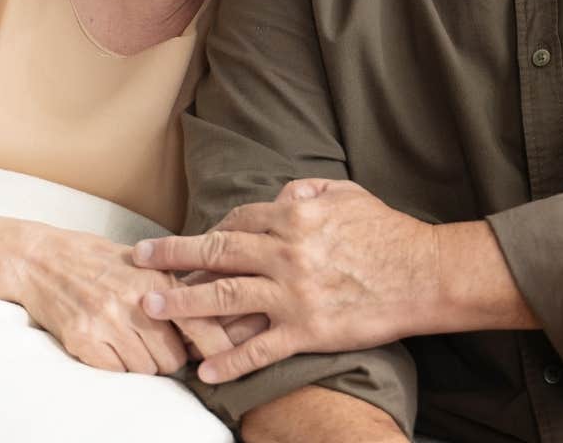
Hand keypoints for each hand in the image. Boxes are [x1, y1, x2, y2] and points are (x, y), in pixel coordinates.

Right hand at [4, 225, 232, 374]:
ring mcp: (107, 321)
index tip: (225, 360)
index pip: (199, 322)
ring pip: (146, 370)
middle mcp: (134, 300)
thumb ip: (175, 288)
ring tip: (129, 341)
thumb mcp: (143, 263)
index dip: (217, 347)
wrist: (40, 259)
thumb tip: (213, 317)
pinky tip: (108, 344)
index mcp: (155, 278)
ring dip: (142, 364)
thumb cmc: (97, 260)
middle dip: (171, 358)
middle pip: (174, 358)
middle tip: (158, 346)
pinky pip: (116, 373)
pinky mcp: (83, 339)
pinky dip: (116, 366)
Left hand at [132, 179, 438, 382]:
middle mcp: (284, 253)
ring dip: (183, 302)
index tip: (188, 243)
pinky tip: (205, 371)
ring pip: (224, 297)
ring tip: (152, 307)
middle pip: (216, 252)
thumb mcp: (348, 195)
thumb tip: (282, 193)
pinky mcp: (306, 330)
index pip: (236, 221)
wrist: (423, 274)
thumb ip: (310, 191)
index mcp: (294, 216)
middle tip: (139, 259)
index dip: (208, 232)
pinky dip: (229, 361)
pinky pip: (258, 348)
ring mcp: (292, 293)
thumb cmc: (389, 233)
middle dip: (172, 255)